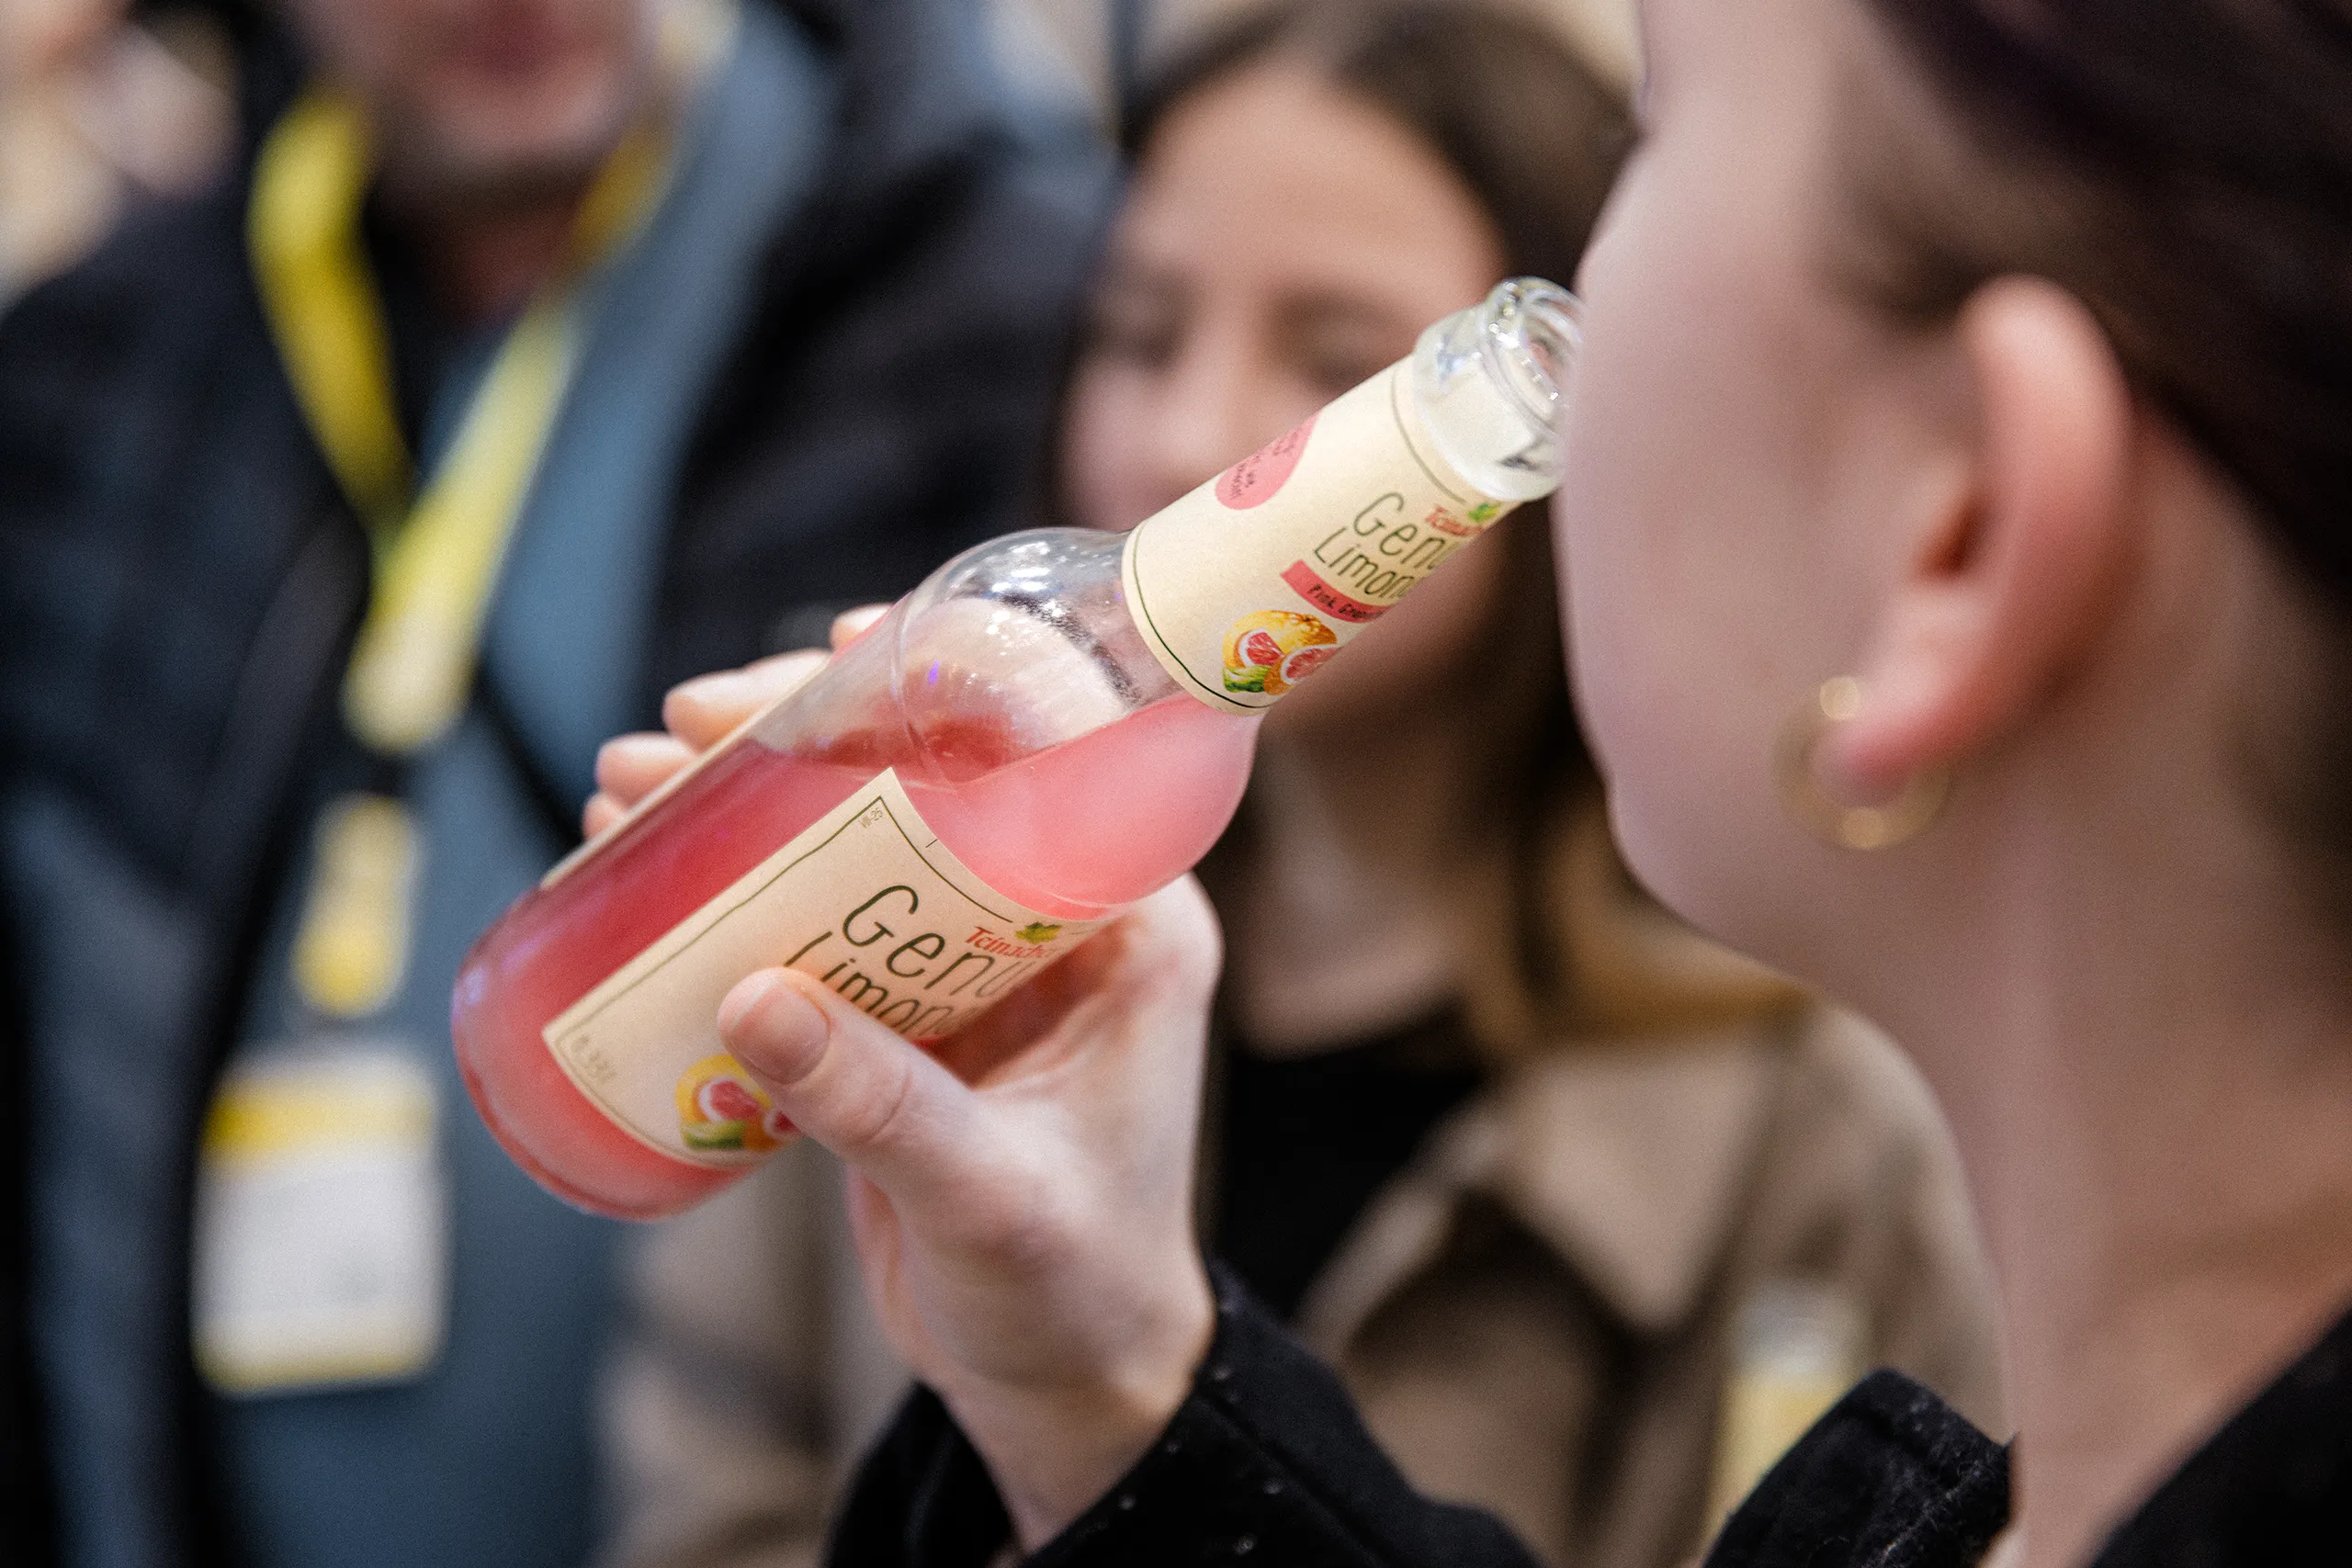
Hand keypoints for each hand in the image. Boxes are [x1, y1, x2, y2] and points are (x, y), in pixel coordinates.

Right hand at [590, 608, 1222, 1547]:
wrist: (1063, 1381)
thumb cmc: (1073, 1291)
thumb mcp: (985, 1197)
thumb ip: (878, 1105)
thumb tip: (748, 995)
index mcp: (1131, 927)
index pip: (1058, 750)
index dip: (959, 679)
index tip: (847, 650)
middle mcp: (1057, 919)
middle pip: (933, 773)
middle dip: (806, 736)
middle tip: (682, 727)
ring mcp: (976, 961)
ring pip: (861, 837)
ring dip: (751, 804)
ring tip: (631, 789)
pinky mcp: (910, 1013)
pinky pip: (819, 917)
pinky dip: (739, 888)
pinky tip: (650, 867)